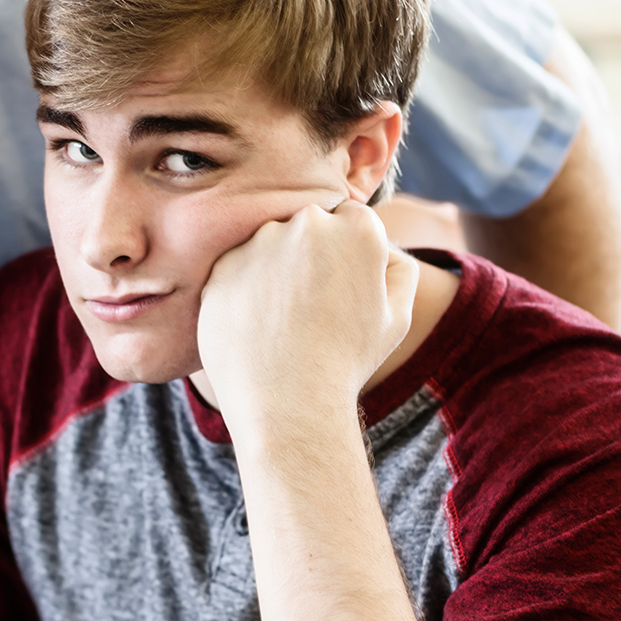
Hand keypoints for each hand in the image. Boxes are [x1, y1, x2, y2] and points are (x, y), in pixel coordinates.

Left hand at [196, 201, 417, 432]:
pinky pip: (237, 268)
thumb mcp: (397, 316)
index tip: (338, 287)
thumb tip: (381, 247)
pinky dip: (244, 288)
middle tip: (311, 305)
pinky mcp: (222, 266)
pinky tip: (256, 325)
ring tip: (281, 320)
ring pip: (269, 244)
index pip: (351, 220)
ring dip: (274, 268)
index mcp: (357, 228)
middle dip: (311, 255)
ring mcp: (259, 242)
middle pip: (309, 226)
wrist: (288, 400)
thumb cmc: (347, 360)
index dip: (346, 254)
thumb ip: (398, 269)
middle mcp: (307, 223)